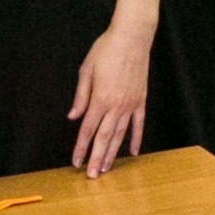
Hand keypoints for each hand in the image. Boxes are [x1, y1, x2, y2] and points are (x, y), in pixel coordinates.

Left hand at [67, 20, 151, 177]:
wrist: (132, 37)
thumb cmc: (106, 50)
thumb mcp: (86, 70)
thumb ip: (80, 96)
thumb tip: (73, 117)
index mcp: (100, 99)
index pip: (87, 129)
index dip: (81, 148)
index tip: (76, 162)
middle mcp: (116, 105)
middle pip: (104, 138)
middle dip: (97, 158)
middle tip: (92, 176)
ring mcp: (130, 104)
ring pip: (120, 134)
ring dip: (113, 153)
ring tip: (107, 168)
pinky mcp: (141, 100)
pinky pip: (139, 124)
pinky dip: (136, 139)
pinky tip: (133, 152)